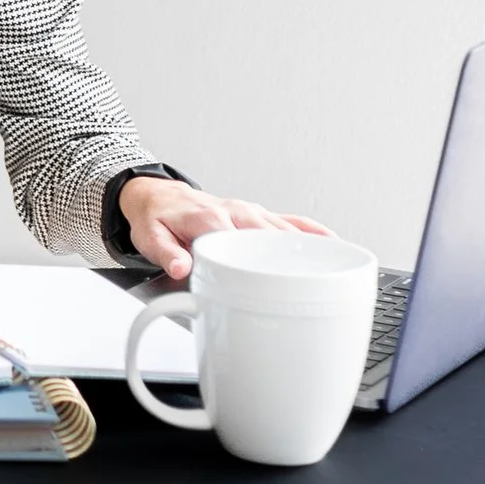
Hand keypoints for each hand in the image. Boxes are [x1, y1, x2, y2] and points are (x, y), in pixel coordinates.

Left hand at [119, 177, 329, 285]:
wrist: (159, 196)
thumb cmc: (158, 220)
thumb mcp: (150, 237)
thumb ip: (166, 253)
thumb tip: (182, 267)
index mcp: (209, 219)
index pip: (235, 238)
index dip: (250, 260)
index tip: (265, 281)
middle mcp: (234, 212)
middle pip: (269, 236)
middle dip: (288, 259)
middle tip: (308, 287)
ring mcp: (250, 213)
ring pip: (284, 230)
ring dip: (306, 249)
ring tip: (331, 271)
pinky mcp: (259, 216)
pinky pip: (292, 222)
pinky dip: (313, 232)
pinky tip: (334, 244)